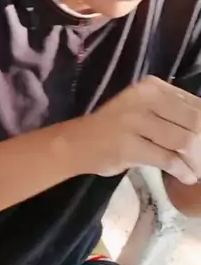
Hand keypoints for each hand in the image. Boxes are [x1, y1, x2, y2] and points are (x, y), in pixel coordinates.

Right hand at [78, 76, 200, 184]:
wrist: (77, 143)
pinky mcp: (130, 146)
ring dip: (196, 160)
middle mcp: (144, 98)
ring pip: (183, 140)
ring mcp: (135, 121)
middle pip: (193, 121)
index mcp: (152, 87)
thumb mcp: (143, 109)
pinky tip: (187, 177)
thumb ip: (172, 112)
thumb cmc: (114, 127)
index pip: (195, 104)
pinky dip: (182, 171)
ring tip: (197, 170)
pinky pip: (167, 159)